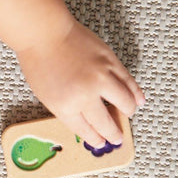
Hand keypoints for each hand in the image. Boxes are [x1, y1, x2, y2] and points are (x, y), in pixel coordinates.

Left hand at [16, 20, 145, 147]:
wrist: (45, 34)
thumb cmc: (39, 63)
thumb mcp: (46, 96)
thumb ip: (66, 109)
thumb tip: (85, 120)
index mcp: (65, 107)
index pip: (85, 130)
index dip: (95, 139)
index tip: (101, 143)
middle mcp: (85, 96)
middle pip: (104, 122)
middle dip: (112, 133)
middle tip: (117, 139)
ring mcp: (100, 78)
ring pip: (123, 102)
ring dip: (128, 112)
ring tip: (128, 115)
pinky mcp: (110, 62)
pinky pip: (128, 82)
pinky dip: (135, 93)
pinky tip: (138, 101)